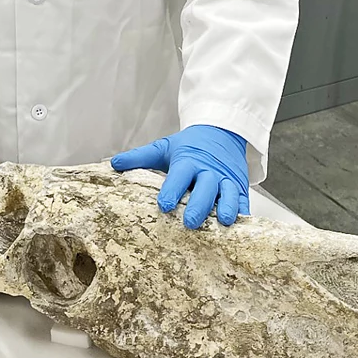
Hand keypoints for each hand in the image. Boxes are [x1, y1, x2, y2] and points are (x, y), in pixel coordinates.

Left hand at [110, 125, 249, 227]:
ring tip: (224, 221)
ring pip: (229, 193)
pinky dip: (244, 212)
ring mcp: (227, 180)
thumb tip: (113, 163)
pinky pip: (244, 201)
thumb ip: (140, 157)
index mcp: (189, 161)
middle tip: (191, 221)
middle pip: (206, 187)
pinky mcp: (240, 187)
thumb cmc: (190, 145)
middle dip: (199, 204)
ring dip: (227, 207)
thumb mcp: (165, 148)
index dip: (172, 189)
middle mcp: (209, 171)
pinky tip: (241, 226)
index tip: (164, 204)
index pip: (180, 175)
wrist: (222, 131)